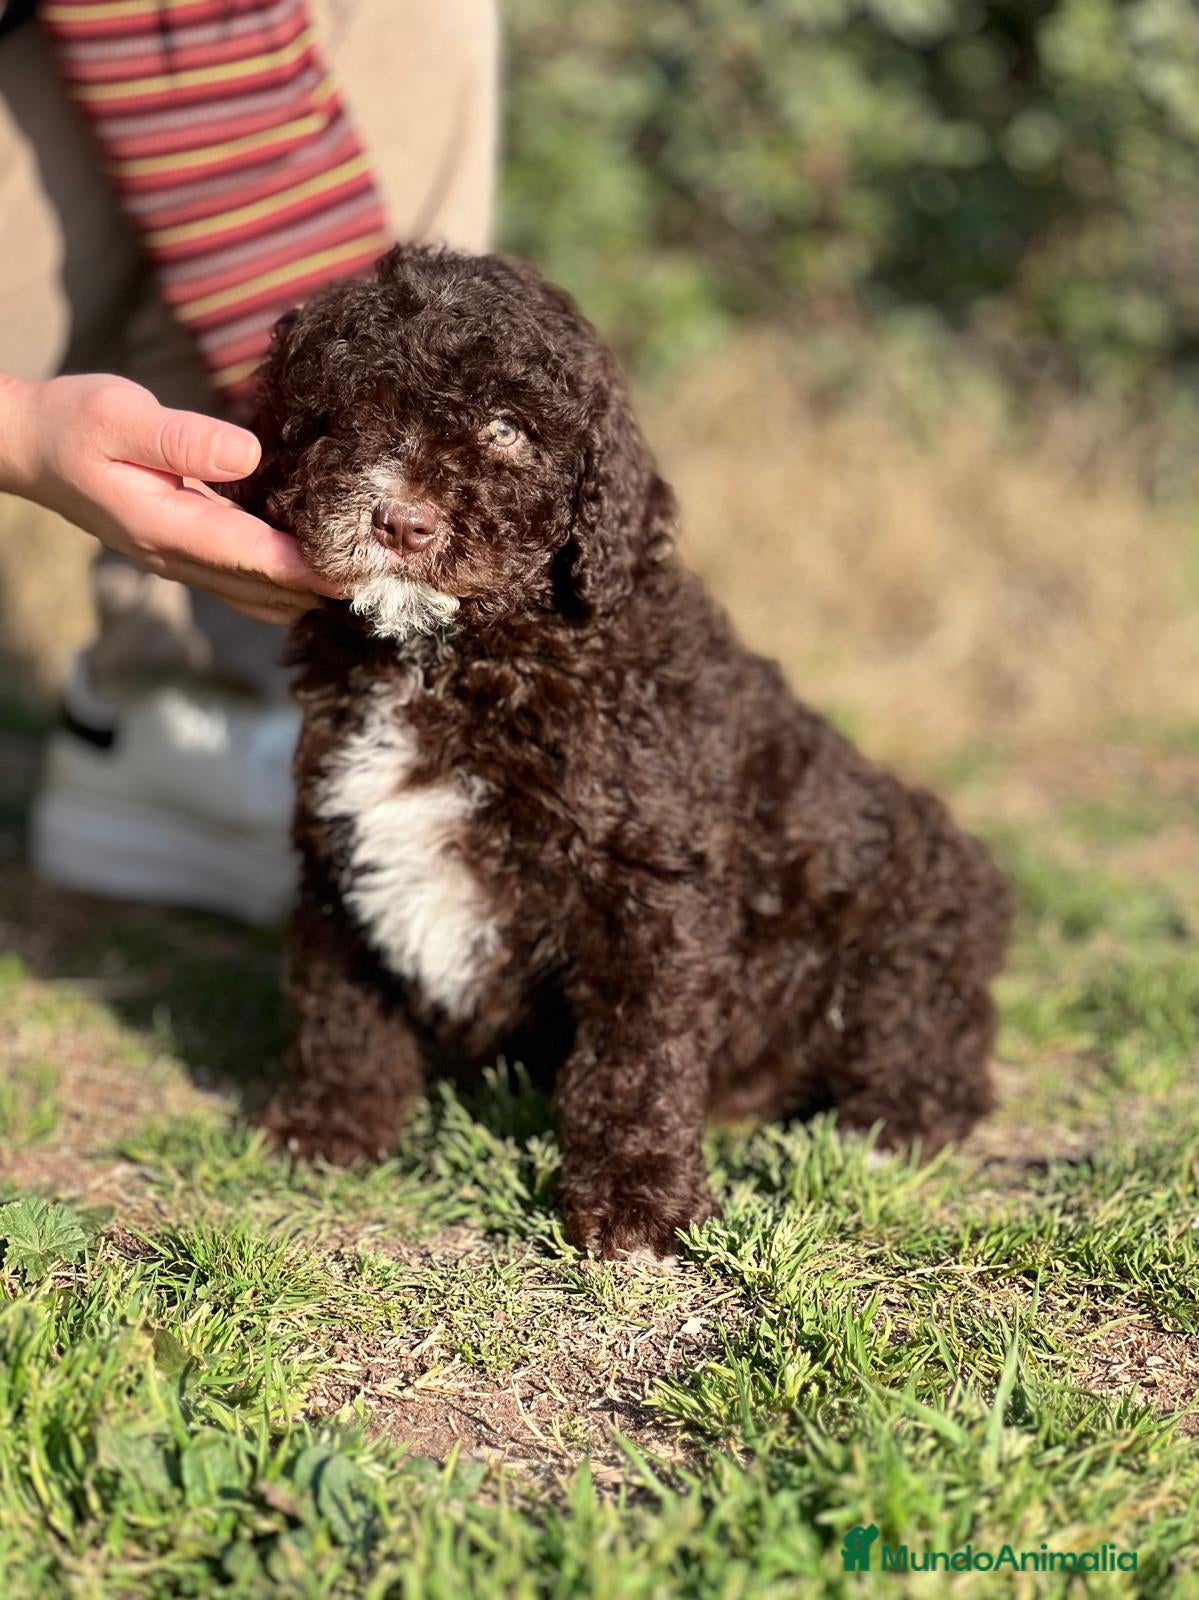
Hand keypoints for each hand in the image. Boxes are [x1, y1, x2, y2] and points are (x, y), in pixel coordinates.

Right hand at [0, 373, 339, 623]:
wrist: (36, 449)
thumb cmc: (76, 423)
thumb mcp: (119, 414)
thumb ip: (183, 438)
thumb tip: (251, 455)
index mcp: (165, 527)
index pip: (252, 558)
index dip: (309, 568)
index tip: (363, 570)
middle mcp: (180, 558)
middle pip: (267, 590)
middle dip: (323, 586)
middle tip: (390, 570)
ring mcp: (186, 562)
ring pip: (262, 595)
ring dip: (310, 588)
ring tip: (370, 567)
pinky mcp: (193, 553)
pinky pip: (250, 580)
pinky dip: (289, 577)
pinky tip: (325, 556)